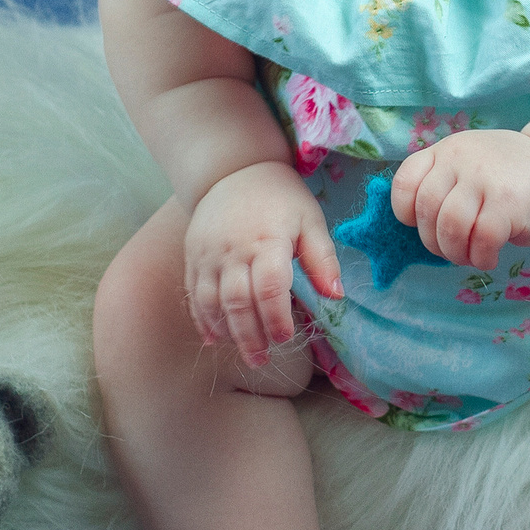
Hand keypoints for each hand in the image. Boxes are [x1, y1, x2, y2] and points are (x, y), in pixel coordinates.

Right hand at [184, 160, 341, 366]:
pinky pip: (193, 292)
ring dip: (226, 331)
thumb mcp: (310, 220)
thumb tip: (336, 296)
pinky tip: (214, 337)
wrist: (235, 169)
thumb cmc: (280, 197)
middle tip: (262, 360)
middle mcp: (233, 249)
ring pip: (211, 301)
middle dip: (250, 335)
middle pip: (237, 301)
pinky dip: (202, 318)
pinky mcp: (193, 255)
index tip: (286, 337)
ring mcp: (208, 253)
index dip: (276, 316)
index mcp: (267, 240)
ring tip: (242, 352)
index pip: (269, 286)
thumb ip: (322, 258)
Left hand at [391, 130, 529, 271]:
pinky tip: (489, 256)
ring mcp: (485, 179)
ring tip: (469, 256)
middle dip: (433, 241)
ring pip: (451, 227)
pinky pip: (482, 240)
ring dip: (455, 253)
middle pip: (427, 210)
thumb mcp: (468, 165)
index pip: (406, 181)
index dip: (406, 212)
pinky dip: (481, 258)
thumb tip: (417, 227)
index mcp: (446, 151)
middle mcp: (462, 159)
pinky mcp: (509, 203)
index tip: (422, 225)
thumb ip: (442, 184)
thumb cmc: (505, 178)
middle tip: (452, 250)